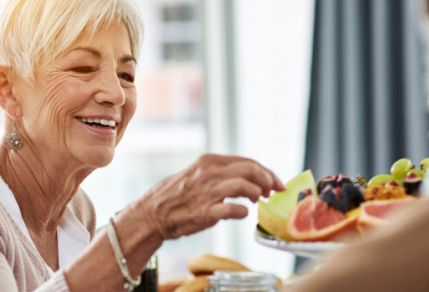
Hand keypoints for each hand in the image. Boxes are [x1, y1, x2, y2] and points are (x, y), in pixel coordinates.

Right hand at [135, 154, 284, 239]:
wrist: (152, 214)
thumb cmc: (176, 197)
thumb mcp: (198, 174)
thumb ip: (220, 174)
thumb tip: (248, 178)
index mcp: (209, 162)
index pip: (247, 161)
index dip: (266, 172)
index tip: (276, 182)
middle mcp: (209, 173)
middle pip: (251, 170)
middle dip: (268, 180)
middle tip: (273, 192)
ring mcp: (207, 192)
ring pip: (245, 185)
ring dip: (257, 194)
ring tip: (257, 202)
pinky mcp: (205, 212)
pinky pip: (234, 209)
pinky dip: (243, 211)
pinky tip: (242, 213)